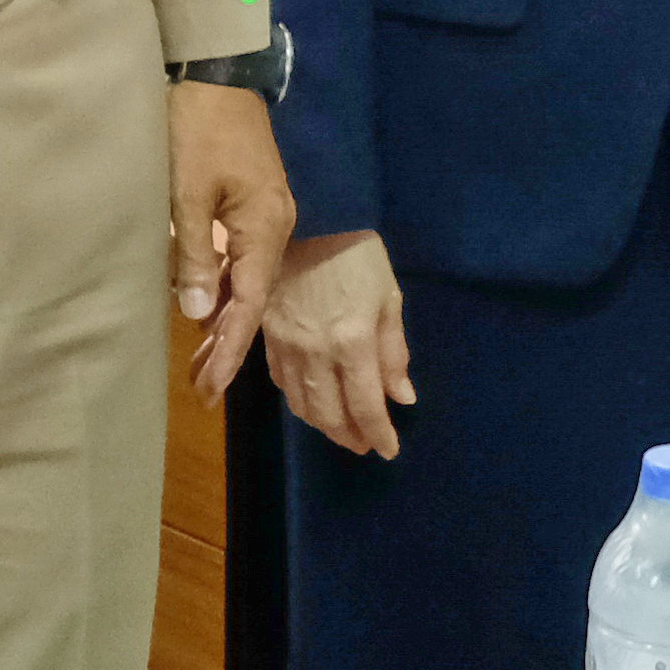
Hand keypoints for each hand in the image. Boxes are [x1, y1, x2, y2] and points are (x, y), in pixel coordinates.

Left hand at [170, 82, 294, 388]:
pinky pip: (239, 262)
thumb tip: (196, 314)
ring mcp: (264, 218)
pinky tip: (206, 313)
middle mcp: (272, 229)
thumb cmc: (197, 129)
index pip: (249, 304)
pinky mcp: (250, 208)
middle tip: (204, 391)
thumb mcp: (186, 192)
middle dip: (228, 346)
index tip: (212, 387)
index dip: (230, 348)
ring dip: (224, 322)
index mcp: (264, 228)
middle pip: (251, 300)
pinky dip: (222, 291)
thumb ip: (191, 254)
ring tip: (203, 366)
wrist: (217, 76)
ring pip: (245, 283)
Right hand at [256, 228, 415, 456]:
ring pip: (301, 404)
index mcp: (352, 343)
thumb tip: (402, 398)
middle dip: (349, 436)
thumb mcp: (388, 299)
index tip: (390, 451)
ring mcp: (286, 346)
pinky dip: (298, 401)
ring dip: (323, 425)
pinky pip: (280, 382)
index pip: (366, 407)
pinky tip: (313, 400)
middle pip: (329, 415)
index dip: (379, 435)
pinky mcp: (266, 336)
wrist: (310, 218)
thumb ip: (394, 353)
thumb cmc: (358, 255)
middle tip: (366, 444)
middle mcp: (316, 353)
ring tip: (343, 428)